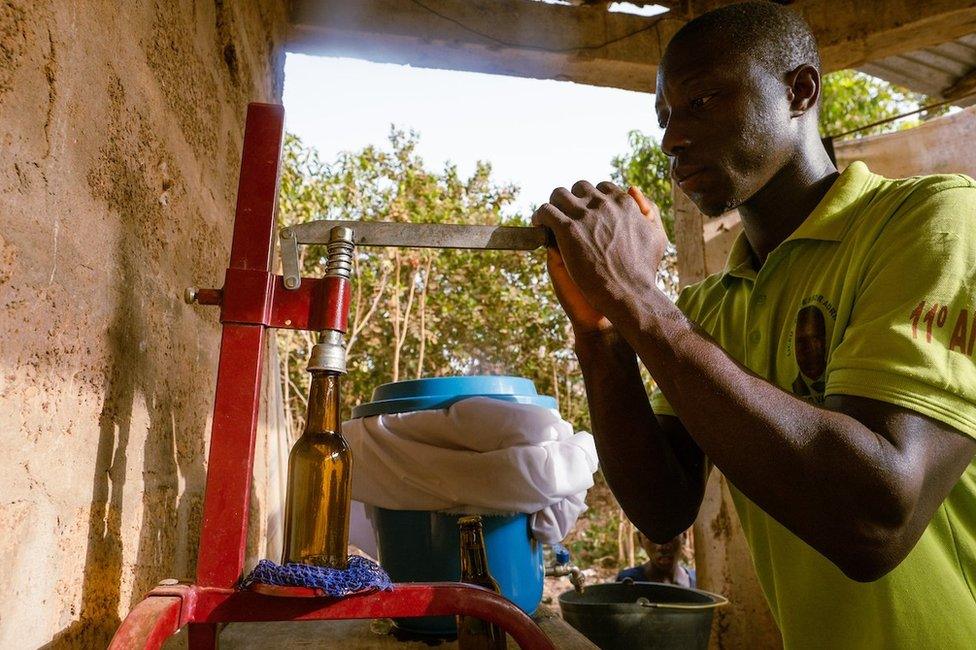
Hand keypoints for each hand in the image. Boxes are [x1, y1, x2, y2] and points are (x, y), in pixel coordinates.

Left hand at [534, 182, 667, 326]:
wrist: (628, 294)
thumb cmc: (644, 271)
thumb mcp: (657, 236)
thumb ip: (648, 211)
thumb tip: (632, 188)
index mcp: (623, 202)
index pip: (601, 187)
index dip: (591, 200)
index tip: (586, 211)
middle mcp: (603, 203)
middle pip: (579, 188)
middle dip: (572, 199)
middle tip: (566, 214)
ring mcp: (584, 215)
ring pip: (558, 195)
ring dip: (554, 205)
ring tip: (549, 219)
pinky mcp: (567, 228)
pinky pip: (546, 211)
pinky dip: (539, 216)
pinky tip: (539, 226)